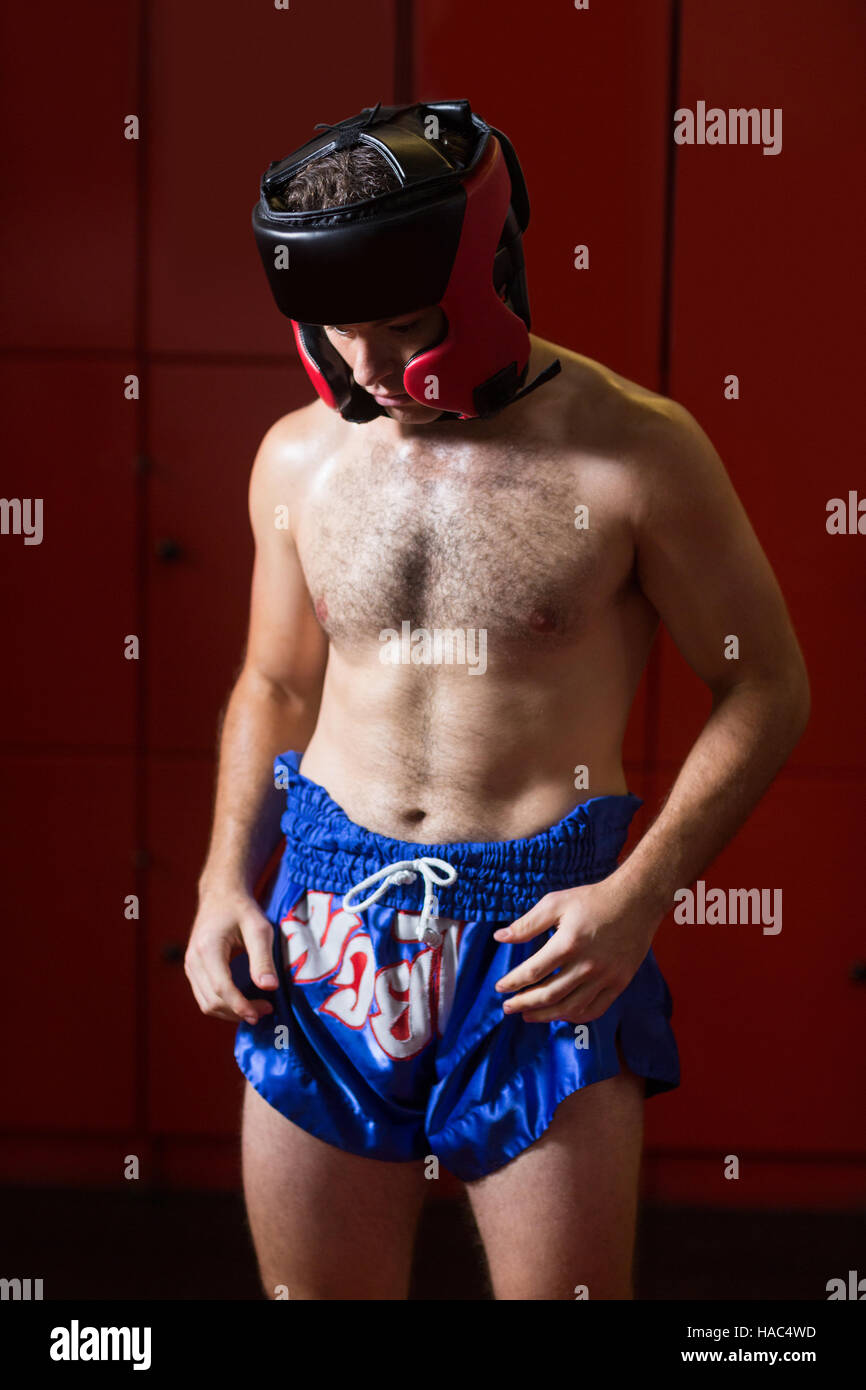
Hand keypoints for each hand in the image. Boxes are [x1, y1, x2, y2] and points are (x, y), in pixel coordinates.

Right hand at [185, 886, 278, 1026]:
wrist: (221, 894)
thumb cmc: (242, 909)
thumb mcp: (259, 929)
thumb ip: (263, 958)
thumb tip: (269, 988)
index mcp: (208, 948)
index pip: (221, 988)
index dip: (241, 1006)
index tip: (263, 1012)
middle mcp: (193, 959)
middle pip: (212, 1001)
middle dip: (239, 1012)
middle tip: (266, 1010)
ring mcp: (189, 965)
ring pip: (206, 1003)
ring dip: (231, 1012)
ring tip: (256, 1009)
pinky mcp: (192, 969)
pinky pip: (204, 996)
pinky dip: (223, 1005)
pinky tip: (243, 1002)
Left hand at [492, 876, 659, 1023]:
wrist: (635, 902)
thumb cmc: (593, 900)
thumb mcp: (556, 903)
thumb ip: (527, 923)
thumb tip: (500, 937)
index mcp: (568, 943)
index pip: (533, 971)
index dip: (513, 982)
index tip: (500, 987)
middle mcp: (587, 965)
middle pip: (549, 995)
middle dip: (524, 1003)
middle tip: (508, 1007)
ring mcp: (605, 977)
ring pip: (570, 1007)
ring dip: (545, 1015)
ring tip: (528, 1015)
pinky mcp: (619, 983)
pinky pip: (595, 1009)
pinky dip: (575, 1016)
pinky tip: (560, 1014)